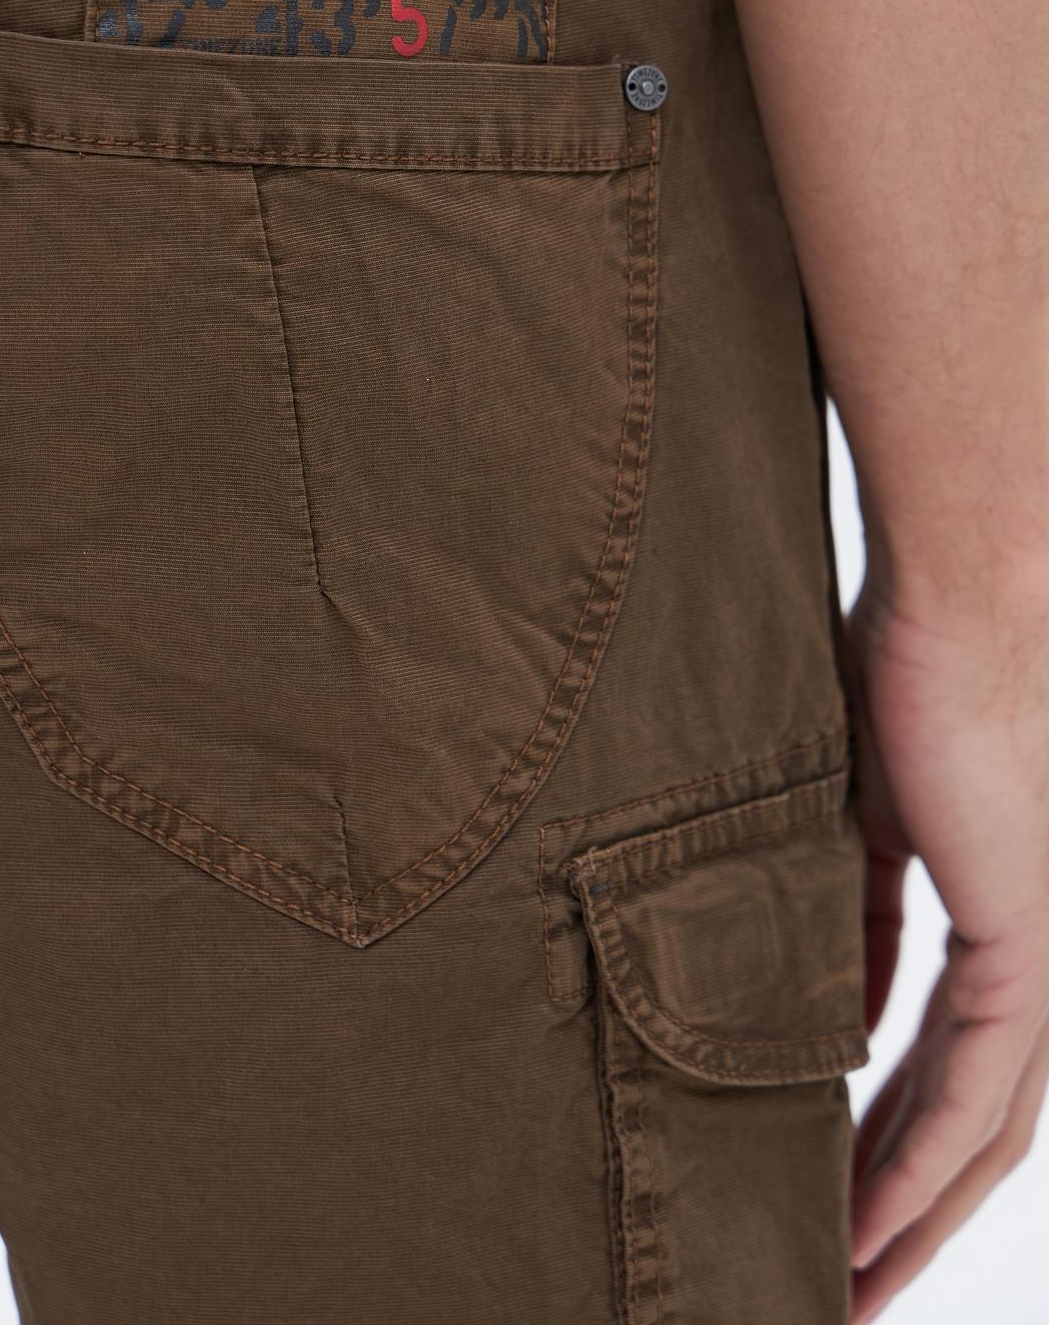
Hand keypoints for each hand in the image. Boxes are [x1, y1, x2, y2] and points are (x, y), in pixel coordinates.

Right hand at [843, 570, 1048, 1321]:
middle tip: (834, 1277)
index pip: (943, 1061)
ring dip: (910, 1214)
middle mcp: (1035, 957)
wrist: (958, 597)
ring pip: (983, 1131)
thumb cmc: (900, 669)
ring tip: (841, 1283)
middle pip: (970, 1124)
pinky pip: (977, 1093)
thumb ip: (851, 915)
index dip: (884, 1138)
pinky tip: (868, 1224)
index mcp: (994, 920)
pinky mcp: (1029, 945)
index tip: (825, 1192)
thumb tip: (832, 1004)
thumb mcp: (856, 818)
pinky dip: (918, 1167)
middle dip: (900, 1206)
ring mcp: (1042, 956)